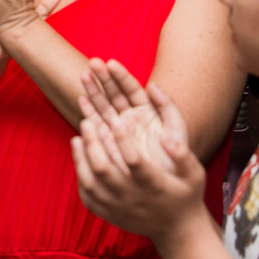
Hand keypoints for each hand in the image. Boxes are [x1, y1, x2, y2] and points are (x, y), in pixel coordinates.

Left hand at [72, 60, 205, 243]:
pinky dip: (80, 176)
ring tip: (77, 139)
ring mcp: (118, 208)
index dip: (122, 138)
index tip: (114, 118)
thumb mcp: (194, 174)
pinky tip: (80, 159)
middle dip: (92, 143)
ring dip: (80, 159)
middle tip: (86, 122)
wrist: (177, 230)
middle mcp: (133, 198)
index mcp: (154, 185)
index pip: (134, 160)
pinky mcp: (109, 215)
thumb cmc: (185, 195)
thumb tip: (165, 136)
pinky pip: (87, 197)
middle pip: (104, 170)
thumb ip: (182, 154)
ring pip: (90, 184)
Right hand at [79, 58, 173, 172]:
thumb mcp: (178, 134)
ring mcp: (120, 131)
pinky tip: (81, 100)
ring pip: (105, 107)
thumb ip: (168, 107)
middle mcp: (133, 119)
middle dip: (104, 78)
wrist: (168, 196)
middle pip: (116, 94)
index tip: (110, 63)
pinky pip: (98, 126)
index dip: (122, 76)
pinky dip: (89, 113)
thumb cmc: (178, 166)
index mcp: (149, 113)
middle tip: (93, 62)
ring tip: (83, 75)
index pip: (133, 90)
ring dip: (94, 92)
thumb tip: (152, 85)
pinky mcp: (110, 144)